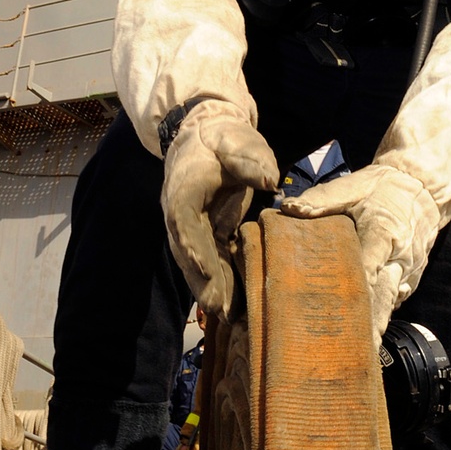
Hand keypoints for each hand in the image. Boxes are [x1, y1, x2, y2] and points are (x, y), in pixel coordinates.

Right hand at [162, 102, 277, 319]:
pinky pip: (210, 259)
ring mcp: (190, 225)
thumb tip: (269, 180)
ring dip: (210, 288)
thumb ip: (250, 159)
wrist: (207, 134)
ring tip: (225, 315)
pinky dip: (219, 281)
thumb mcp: (237, 140)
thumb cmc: (223, 138)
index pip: (185, 221)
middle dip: (202, 280)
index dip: (194, 246)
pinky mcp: (204, 231)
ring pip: (197, 261)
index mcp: (185, 189)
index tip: (205, 268)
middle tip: (216, 308)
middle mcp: (180, 212)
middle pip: (188, 251)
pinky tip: (233, 304)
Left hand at [280, 162, 439, 345]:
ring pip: (390, 303)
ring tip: (357, 355)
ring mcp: (409, 271)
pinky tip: (366, 336)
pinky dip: (381, 315)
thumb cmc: (383, 188)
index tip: (342, 320)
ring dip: (375, 326)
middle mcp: (401, 259)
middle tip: (355, 356)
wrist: (424, 188)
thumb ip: (322, 200)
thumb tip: (289, 209)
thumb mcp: (354, 186)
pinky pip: (394, 299)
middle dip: (371, 328)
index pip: (369, 271)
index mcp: (384, 235)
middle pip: (384, 299)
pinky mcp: (410, 277)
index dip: (356, 298)